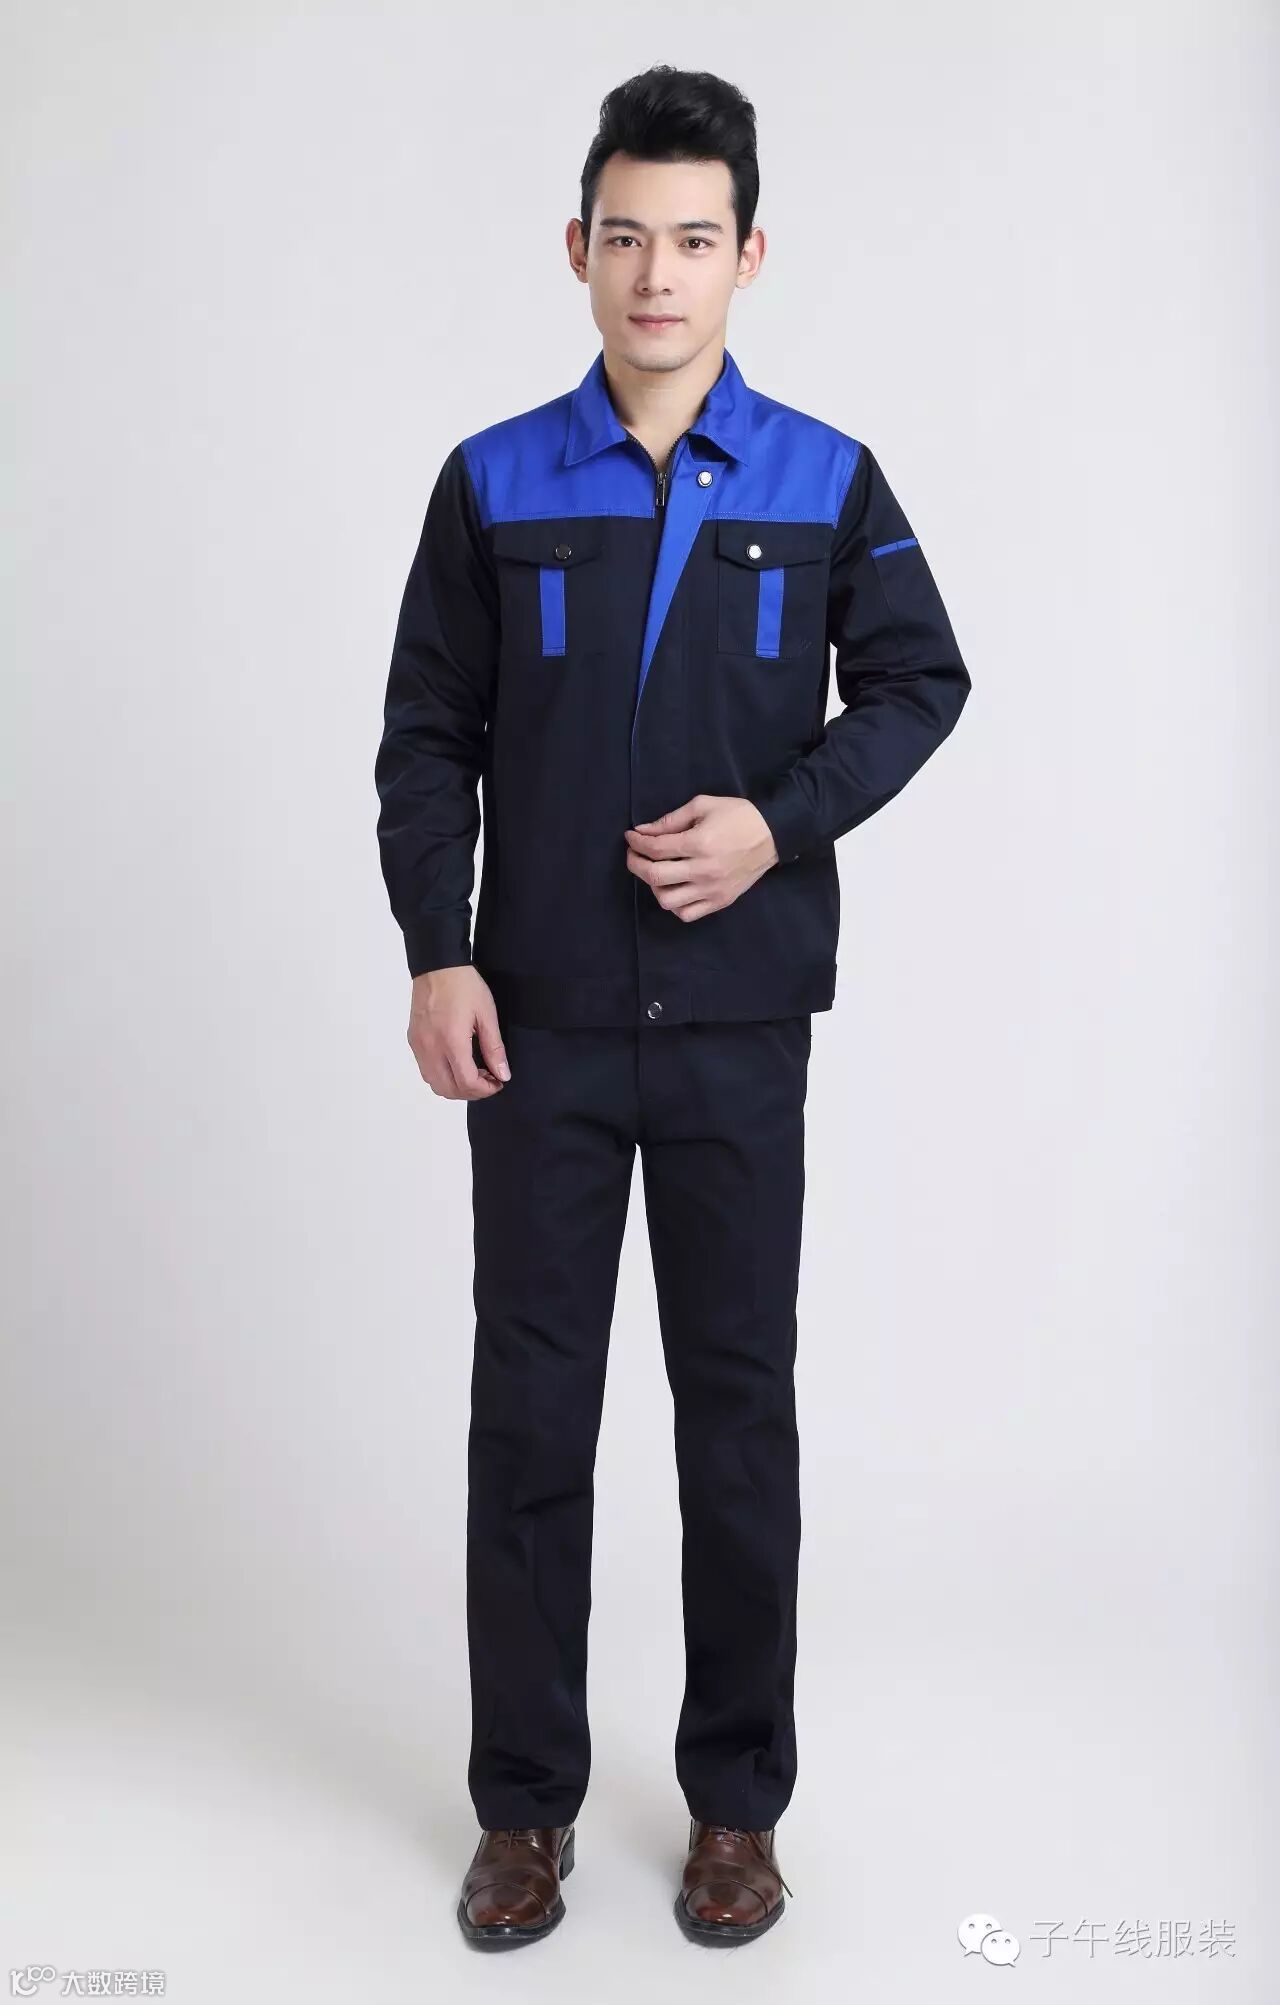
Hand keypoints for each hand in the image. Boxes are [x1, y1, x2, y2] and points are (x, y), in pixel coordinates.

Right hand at [407, 965, 509, 1099]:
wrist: (436, 965)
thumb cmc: (463, 985)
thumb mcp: (487, 1014)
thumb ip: (494, 1048)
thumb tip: (503, 1074)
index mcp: (451, 1041)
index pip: (466, 1083)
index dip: (485, 1090)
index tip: (498, 1082)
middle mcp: (430, 1048)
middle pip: (448, 1090)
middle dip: (471, 1092)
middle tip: (487, 1080)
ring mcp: (418, 1046)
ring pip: (434, 1084)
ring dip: (455, 1087)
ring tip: (473, 1072)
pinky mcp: (413, 1041)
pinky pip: (426, 1070)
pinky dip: (442, 1076)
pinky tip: (456, 1062)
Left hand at [623, 794, 778, 920]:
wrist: (773, 834)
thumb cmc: (738, 816)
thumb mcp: (703, 805)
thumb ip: (671, 820)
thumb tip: (643, 831)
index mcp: (699, 843)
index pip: (655, 848)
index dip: (637, 842)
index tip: (631, 837)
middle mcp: (703, 871)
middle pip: (655, 876)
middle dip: (635, 864)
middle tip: (634, 854)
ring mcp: (712, 890)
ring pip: (667, 901)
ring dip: (653, 886)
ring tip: (656, 872)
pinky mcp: (720, 901)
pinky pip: (687, 914)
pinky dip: (674, 905)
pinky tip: (674, 888)